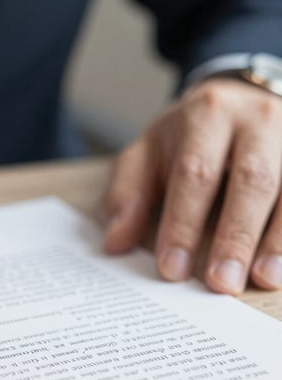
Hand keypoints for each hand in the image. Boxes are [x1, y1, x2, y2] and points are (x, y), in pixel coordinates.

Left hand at [104, 78, 281, 293]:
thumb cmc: (190, 137)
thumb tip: (115, 242)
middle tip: (221, 282)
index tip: (172, 268)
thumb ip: (128, 194)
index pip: (195, 173)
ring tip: (263, 279)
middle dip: (236, 236)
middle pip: (254, 179)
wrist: (243, 98)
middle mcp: (259, 120)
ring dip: (279, 239)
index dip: (183, 223)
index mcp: (208, 115)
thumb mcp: (149, 152)